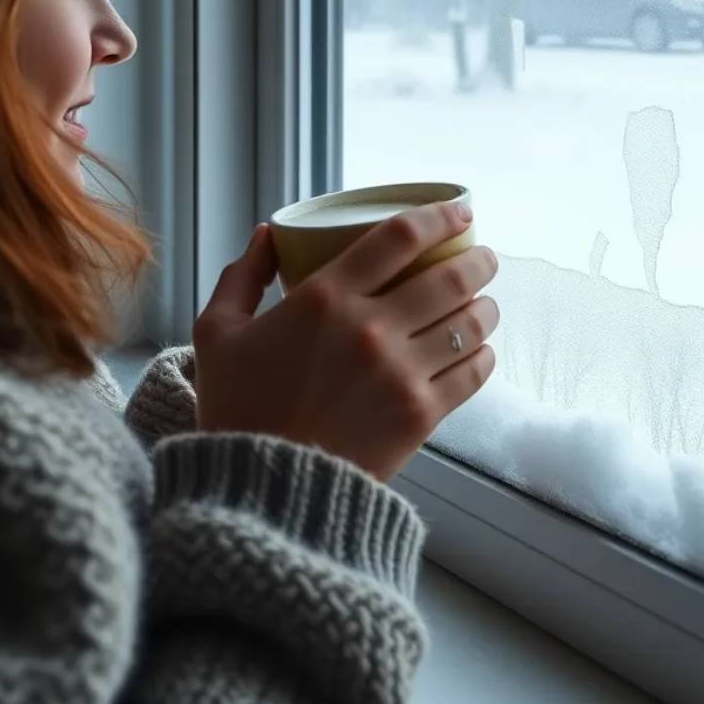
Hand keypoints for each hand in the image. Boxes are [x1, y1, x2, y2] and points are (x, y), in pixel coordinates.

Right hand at [192, 203, 499, 479]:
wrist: (260, 493)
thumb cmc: (237, 408)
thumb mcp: (217, 333)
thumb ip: (242, 276)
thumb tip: (270, 233)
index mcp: (324, 298)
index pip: (400, 237)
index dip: (439, 216)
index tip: (459, 210)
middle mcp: (370, 328)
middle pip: (450, 276)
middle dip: (478, 259)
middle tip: (484, 257)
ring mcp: (400, 373)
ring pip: (469, 323)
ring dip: (486, 306)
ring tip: (485, 303)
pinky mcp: (419, 415)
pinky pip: (472, 372)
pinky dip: (483, 355)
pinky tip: (479, 349)